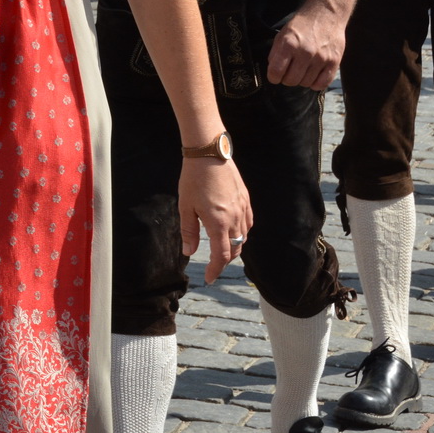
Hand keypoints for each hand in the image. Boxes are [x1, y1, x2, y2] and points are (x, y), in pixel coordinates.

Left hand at [176, 156, 251, 282]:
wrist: (209, 154)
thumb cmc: (193, 180)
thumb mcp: (185, 207)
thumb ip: (188, 232)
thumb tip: (188, 252)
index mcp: (218, 223)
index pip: (221, 255)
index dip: (215, 269)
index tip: (209, 278)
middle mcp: (235, 219)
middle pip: (235, 249)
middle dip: (224, 260)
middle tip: (213, 266)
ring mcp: (243, 209)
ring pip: (243, 237)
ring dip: (234, 247)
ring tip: (221, 250)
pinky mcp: (246, 200)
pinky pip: (248, 223)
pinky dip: (242, 232)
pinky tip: (233, 232)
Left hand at [266, 4, 344, 90]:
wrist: (326, 14)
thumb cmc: (301, 26)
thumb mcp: (282, 35)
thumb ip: (276, 54)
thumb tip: (273, 72)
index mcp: (289, 44)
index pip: (276, 72)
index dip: (273, 77)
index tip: (275, 76)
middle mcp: (305, 52)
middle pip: (291, 80)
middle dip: (286, 79)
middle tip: (289, 72)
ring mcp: (321, 58)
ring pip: (306, 83)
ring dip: (301, 80)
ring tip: (302, 70)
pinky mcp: (334, 62)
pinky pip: (322, 84)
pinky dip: (315, 84)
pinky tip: (313, 75)